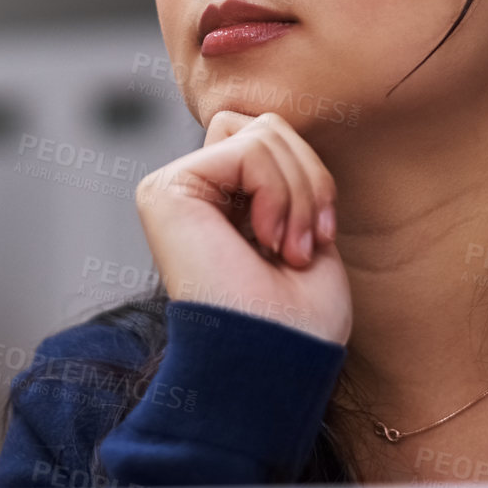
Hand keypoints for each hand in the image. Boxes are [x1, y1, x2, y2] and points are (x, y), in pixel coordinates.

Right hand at [134, 111, 351, 344]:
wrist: (277, 361)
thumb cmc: (299, 319)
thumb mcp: (304, 225)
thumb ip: (282, 172)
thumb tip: (271, 125)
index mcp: (219, 203)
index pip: (271, 139)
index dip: (309, 177)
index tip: (322, 238)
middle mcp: (190, 194)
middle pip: (267, 126)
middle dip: (308, 179)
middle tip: (307, 246)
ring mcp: (173, 189)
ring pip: (263, 131)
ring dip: (299, 194)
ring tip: (289, 250)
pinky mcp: (165, 190)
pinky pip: (248, 147)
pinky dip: (279, 192)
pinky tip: (266, 241)